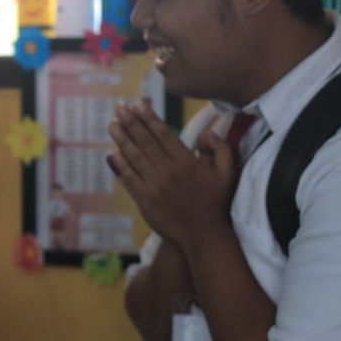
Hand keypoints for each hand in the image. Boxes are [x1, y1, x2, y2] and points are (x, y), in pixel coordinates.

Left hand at [108, 101, 238, 250]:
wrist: (203, 235)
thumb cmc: (216, 202)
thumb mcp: (228, 173)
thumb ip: (221, 149)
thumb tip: (206, 133)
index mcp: (187, 162)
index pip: (163, 134)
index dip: (149, 118)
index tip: (138, 105)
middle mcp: (168, 172)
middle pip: (145, 141)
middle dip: (131, 122)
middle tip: (120, 108)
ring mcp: (154, 186)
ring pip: (134, 157)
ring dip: (121, 139)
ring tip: (112, 124)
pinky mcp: (145, 200)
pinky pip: (129, 179)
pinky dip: (120, 165)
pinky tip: (113, 153)